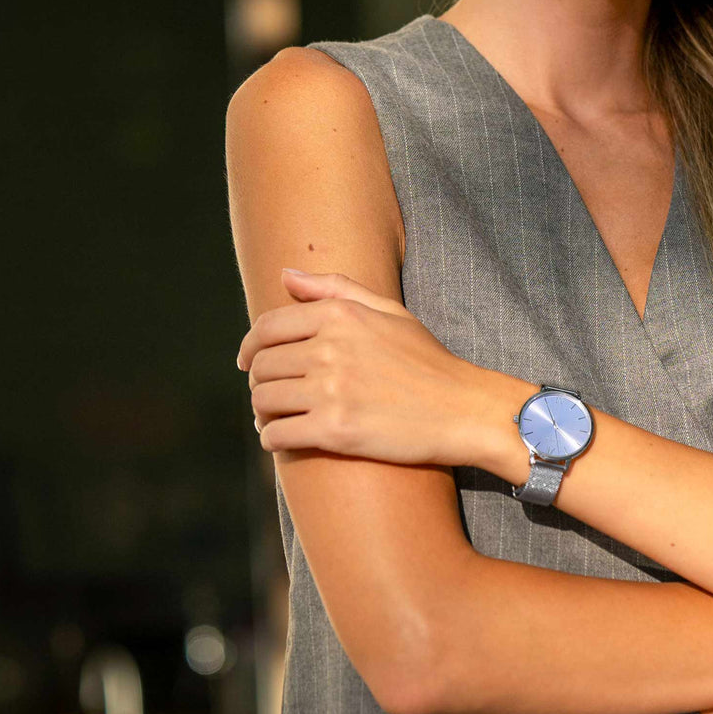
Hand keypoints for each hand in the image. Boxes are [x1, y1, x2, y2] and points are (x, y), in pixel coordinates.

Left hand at [236, 268, 490, 465]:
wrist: (463, 409)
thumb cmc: (427, 360)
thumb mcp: (388, 310)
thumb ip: (334, 287)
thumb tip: (285, 275)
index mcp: (340, 315)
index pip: (268, 327)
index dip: (250, 346)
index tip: (249, 361)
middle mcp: (331, 348)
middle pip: (262, 366)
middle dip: (258, 382)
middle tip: (270, 394)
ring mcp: (331, 390)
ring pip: (264, 400)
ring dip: (263, 412)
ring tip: (275, 418)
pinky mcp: (335, 430)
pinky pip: (276, 434)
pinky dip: (272, 439)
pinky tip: (284, 438)